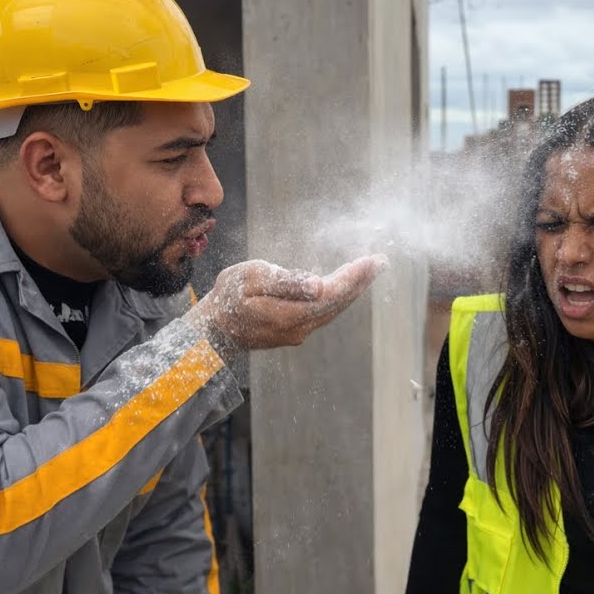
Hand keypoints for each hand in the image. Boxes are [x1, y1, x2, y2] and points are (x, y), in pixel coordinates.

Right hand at [186, 254, 388, 352]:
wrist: (213, 331)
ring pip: (333, 309)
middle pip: (338, 303)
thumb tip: (318, 285)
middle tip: (380, 261)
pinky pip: (324, 312)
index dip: (354, 277)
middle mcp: (299, 328)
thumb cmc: (227, 298)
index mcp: (288, 314)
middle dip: (360, 281)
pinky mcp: (295, 331)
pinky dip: (339, 297)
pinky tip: (346, 285)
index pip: (331, 293)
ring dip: (352, 289)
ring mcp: (298, 332)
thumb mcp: (249, 279)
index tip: (372, 260)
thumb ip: (284, 282)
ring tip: (369, 270)